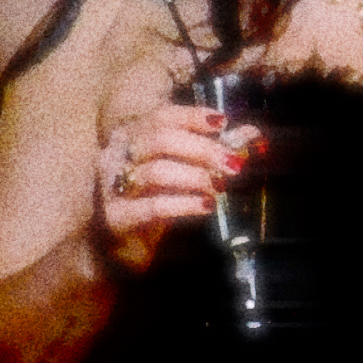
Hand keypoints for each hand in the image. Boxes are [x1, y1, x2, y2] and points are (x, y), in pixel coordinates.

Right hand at [97, 95, 251, 263]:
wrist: (113, 246)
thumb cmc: (150, 200)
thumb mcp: (179, 171)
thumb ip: (212, 150)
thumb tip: (251, 134)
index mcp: (129, 136)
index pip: (162, 116)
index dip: (193, 116)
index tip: (223, 122)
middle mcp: (115, 155)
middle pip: (160, 139)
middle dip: (202, 149)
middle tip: (233, 163)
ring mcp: (110, 186)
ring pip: (156, 171)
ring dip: (195, 177)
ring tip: (220, 186)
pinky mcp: (115, 217)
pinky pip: (153, 206)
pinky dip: (184, 204)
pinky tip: (206, 206)